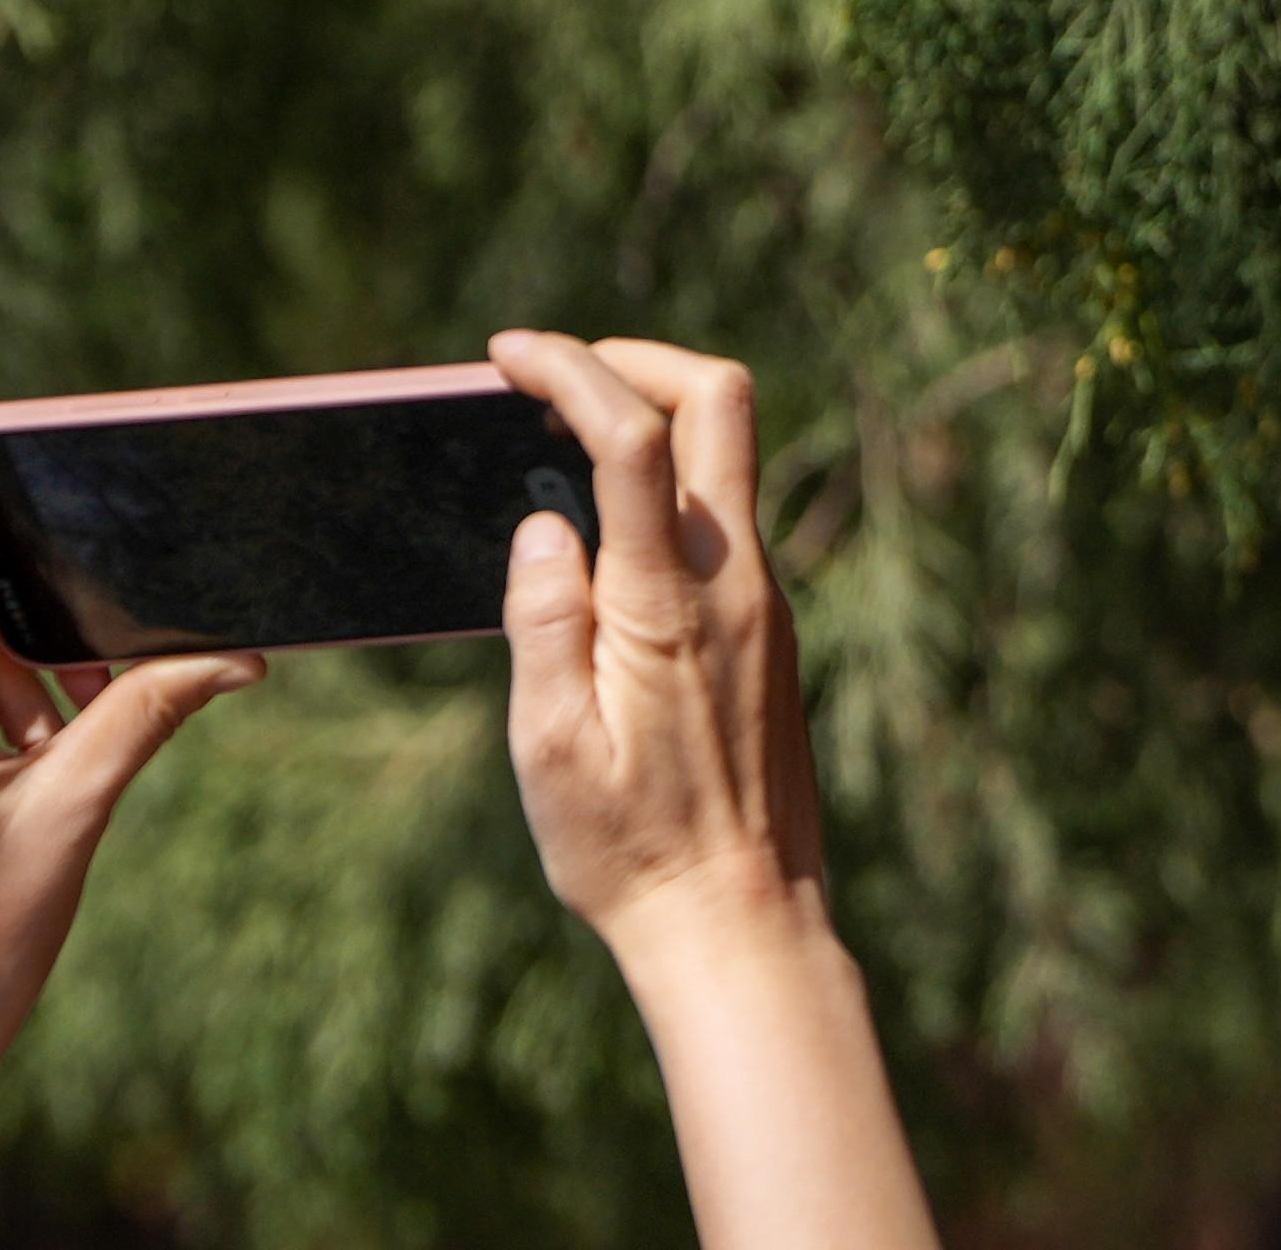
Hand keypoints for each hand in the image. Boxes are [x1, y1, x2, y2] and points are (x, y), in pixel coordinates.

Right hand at [487, 330, 820, 968]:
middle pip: (719, 398)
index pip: (631, 433)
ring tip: (566, 442)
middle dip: (635, 357)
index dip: (570, 368)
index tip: (508, 353)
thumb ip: (542, 623)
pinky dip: (671, 481)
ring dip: (656, 415)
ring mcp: (764, 600)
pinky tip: (610, 532)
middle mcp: (734, 581)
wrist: (741, 927)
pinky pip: (727, 513)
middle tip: (556, 375)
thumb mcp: (549, 751)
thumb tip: (540, 527)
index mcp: (669, 602)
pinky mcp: (771, 628)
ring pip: (730, 451)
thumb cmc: (630, 851)